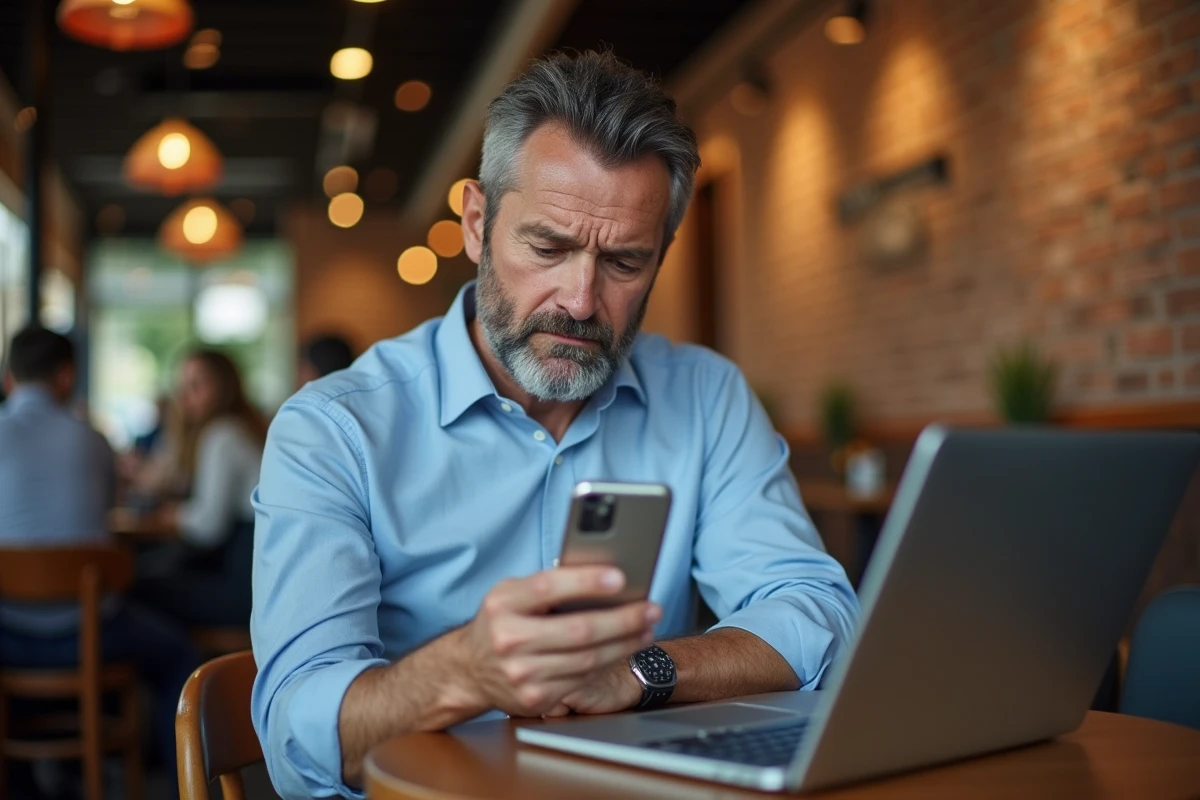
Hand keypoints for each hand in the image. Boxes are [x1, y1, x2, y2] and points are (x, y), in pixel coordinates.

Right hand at [449, 566, 659, 717]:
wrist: (468, 670)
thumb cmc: (500, 621)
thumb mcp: (511, 594)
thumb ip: (547, 585)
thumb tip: (601, 574)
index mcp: (503, 604)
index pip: (547, 588)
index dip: (585, 582)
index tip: (619, 576)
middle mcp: (508, 640)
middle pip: (578, 631)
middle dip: (623, 620)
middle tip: (651, 608)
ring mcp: (521, 674)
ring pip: (588, 659)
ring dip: (624, 643)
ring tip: (646, 628)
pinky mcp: (535, 699)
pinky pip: (583, 679)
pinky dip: (608, 662)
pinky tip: (623, 649)